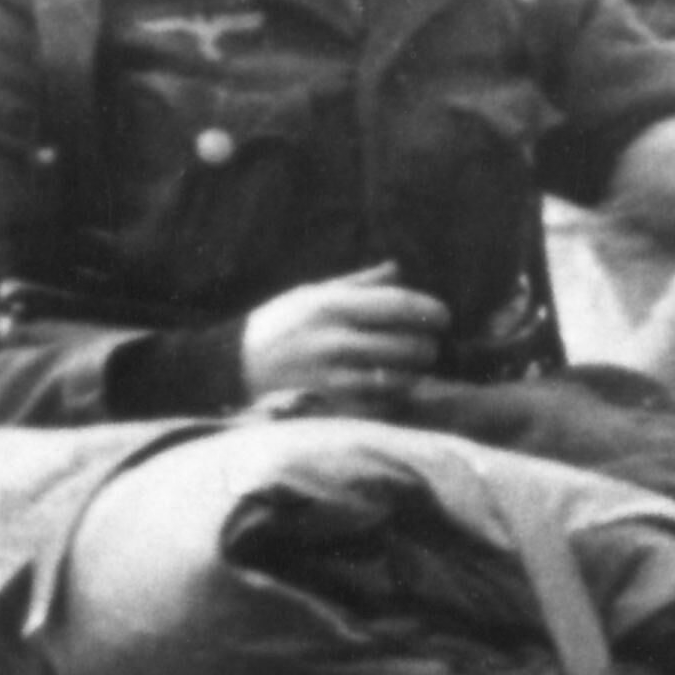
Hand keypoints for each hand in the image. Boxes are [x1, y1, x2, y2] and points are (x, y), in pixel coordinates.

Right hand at [237, 268, 449, 413]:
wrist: (230, 367)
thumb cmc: (279, 326)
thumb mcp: (311, 295)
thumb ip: (358, 284)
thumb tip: (398, 269)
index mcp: (330, 305)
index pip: (396, 305)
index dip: (429, 310)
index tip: (444, 316)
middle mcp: (332, 340)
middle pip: (405, 345)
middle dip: (427, 347)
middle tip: (431, 347)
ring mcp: (331, 376)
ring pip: (396, 378)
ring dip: (414, 374)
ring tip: (415, 368)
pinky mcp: (328, 405)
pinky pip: (378, 404)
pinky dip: (394, 397)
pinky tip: (394, 388)